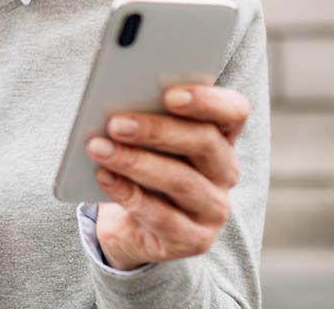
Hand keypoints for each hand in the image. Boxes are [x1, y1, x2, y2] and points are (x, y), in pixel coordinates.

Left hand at [86, 84, 249, 269]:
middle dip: (157, 130)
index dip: (208, 101)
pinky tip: (104, 177)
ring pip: (181, 180)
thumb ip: (145, 122)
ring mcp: (214, 209)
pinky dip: (128, 193)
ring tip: (99, 149)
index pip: (234, 112)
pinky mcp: (194, 240)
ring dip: (136, 162)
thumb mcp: (147, 144)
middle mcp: (225, 172)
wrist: (133, 228)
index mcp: (222, 137)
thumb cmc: (142, 172)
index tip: (171, 94)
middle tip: (116, 123)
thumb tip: (119, 108)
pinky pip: (161, 216)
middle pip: (204, 142)